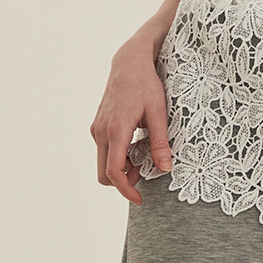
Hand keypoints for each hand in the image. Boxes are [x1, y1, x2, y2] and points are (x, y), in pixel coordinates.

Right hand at [91, 35, 171, 204]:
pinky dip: (119, 155)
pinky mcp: (98, 125)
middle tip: (145, 173)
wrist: (128, 63)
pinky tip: (136, 143)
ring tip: (145, 153)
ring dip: (122, 167)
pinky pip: (105, 150)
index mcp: (116, 130)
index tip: (139, 199)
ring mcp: (97, 128)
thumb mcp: (158, 113)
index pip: (113, 172)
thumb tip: (165, 169)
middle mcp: (101, 131)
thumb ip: (160, 143)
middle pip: (104, 173)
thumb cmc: (146, 85)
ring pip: (104, 162)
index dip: (126, 190)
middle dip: (123, 180)